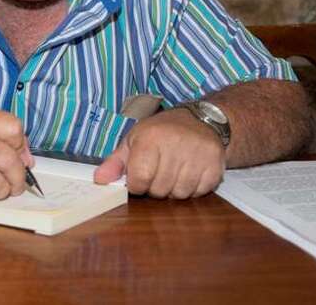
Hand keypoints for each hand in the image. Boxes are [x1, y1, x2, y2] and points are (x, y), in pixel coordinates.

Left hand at [94, 108, 225, 198]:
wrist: (201, 121)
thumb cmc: (162, 132)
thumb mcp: (134, 140)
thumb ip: (116, 162)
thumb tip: (99, 180)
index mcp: (150, 138)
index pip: (138, 180)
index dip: (137, 183)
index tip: (140, 175)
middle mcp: (175, 145)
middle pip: (159, 190)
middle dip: (155, 187)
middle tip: (159, 171)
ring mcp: (198, 156)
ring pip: (179, 194)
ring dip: (174, 189)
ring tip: (175, 171)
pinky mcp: (215, 165)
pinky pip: (199, 193)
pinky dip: (193, 189)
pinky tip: (190, 172)